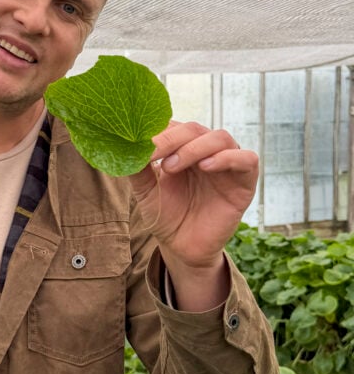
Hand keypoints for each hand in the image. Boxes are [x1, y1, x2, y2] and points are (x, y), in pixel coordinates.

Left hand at [128, 121, 257, 305]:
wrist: (182, 247)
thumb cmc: (166, 215)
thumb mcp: (146, 190)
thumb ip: (138, 168)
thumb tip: (125, 145)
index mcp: (183, 147)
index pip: (174, 126)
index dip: (157, 131)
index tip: (138, 143)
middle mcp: (206, 150)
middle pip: (195, 129)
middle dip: (171, 139)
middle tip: (154, 154)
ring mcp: (227, 163)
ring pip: (220, 138)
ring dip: (195, 147)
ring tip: (173, 165)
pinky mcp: (245, 180)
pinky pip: (247, 159)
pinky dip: (228, 158)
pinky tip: (207, 166)